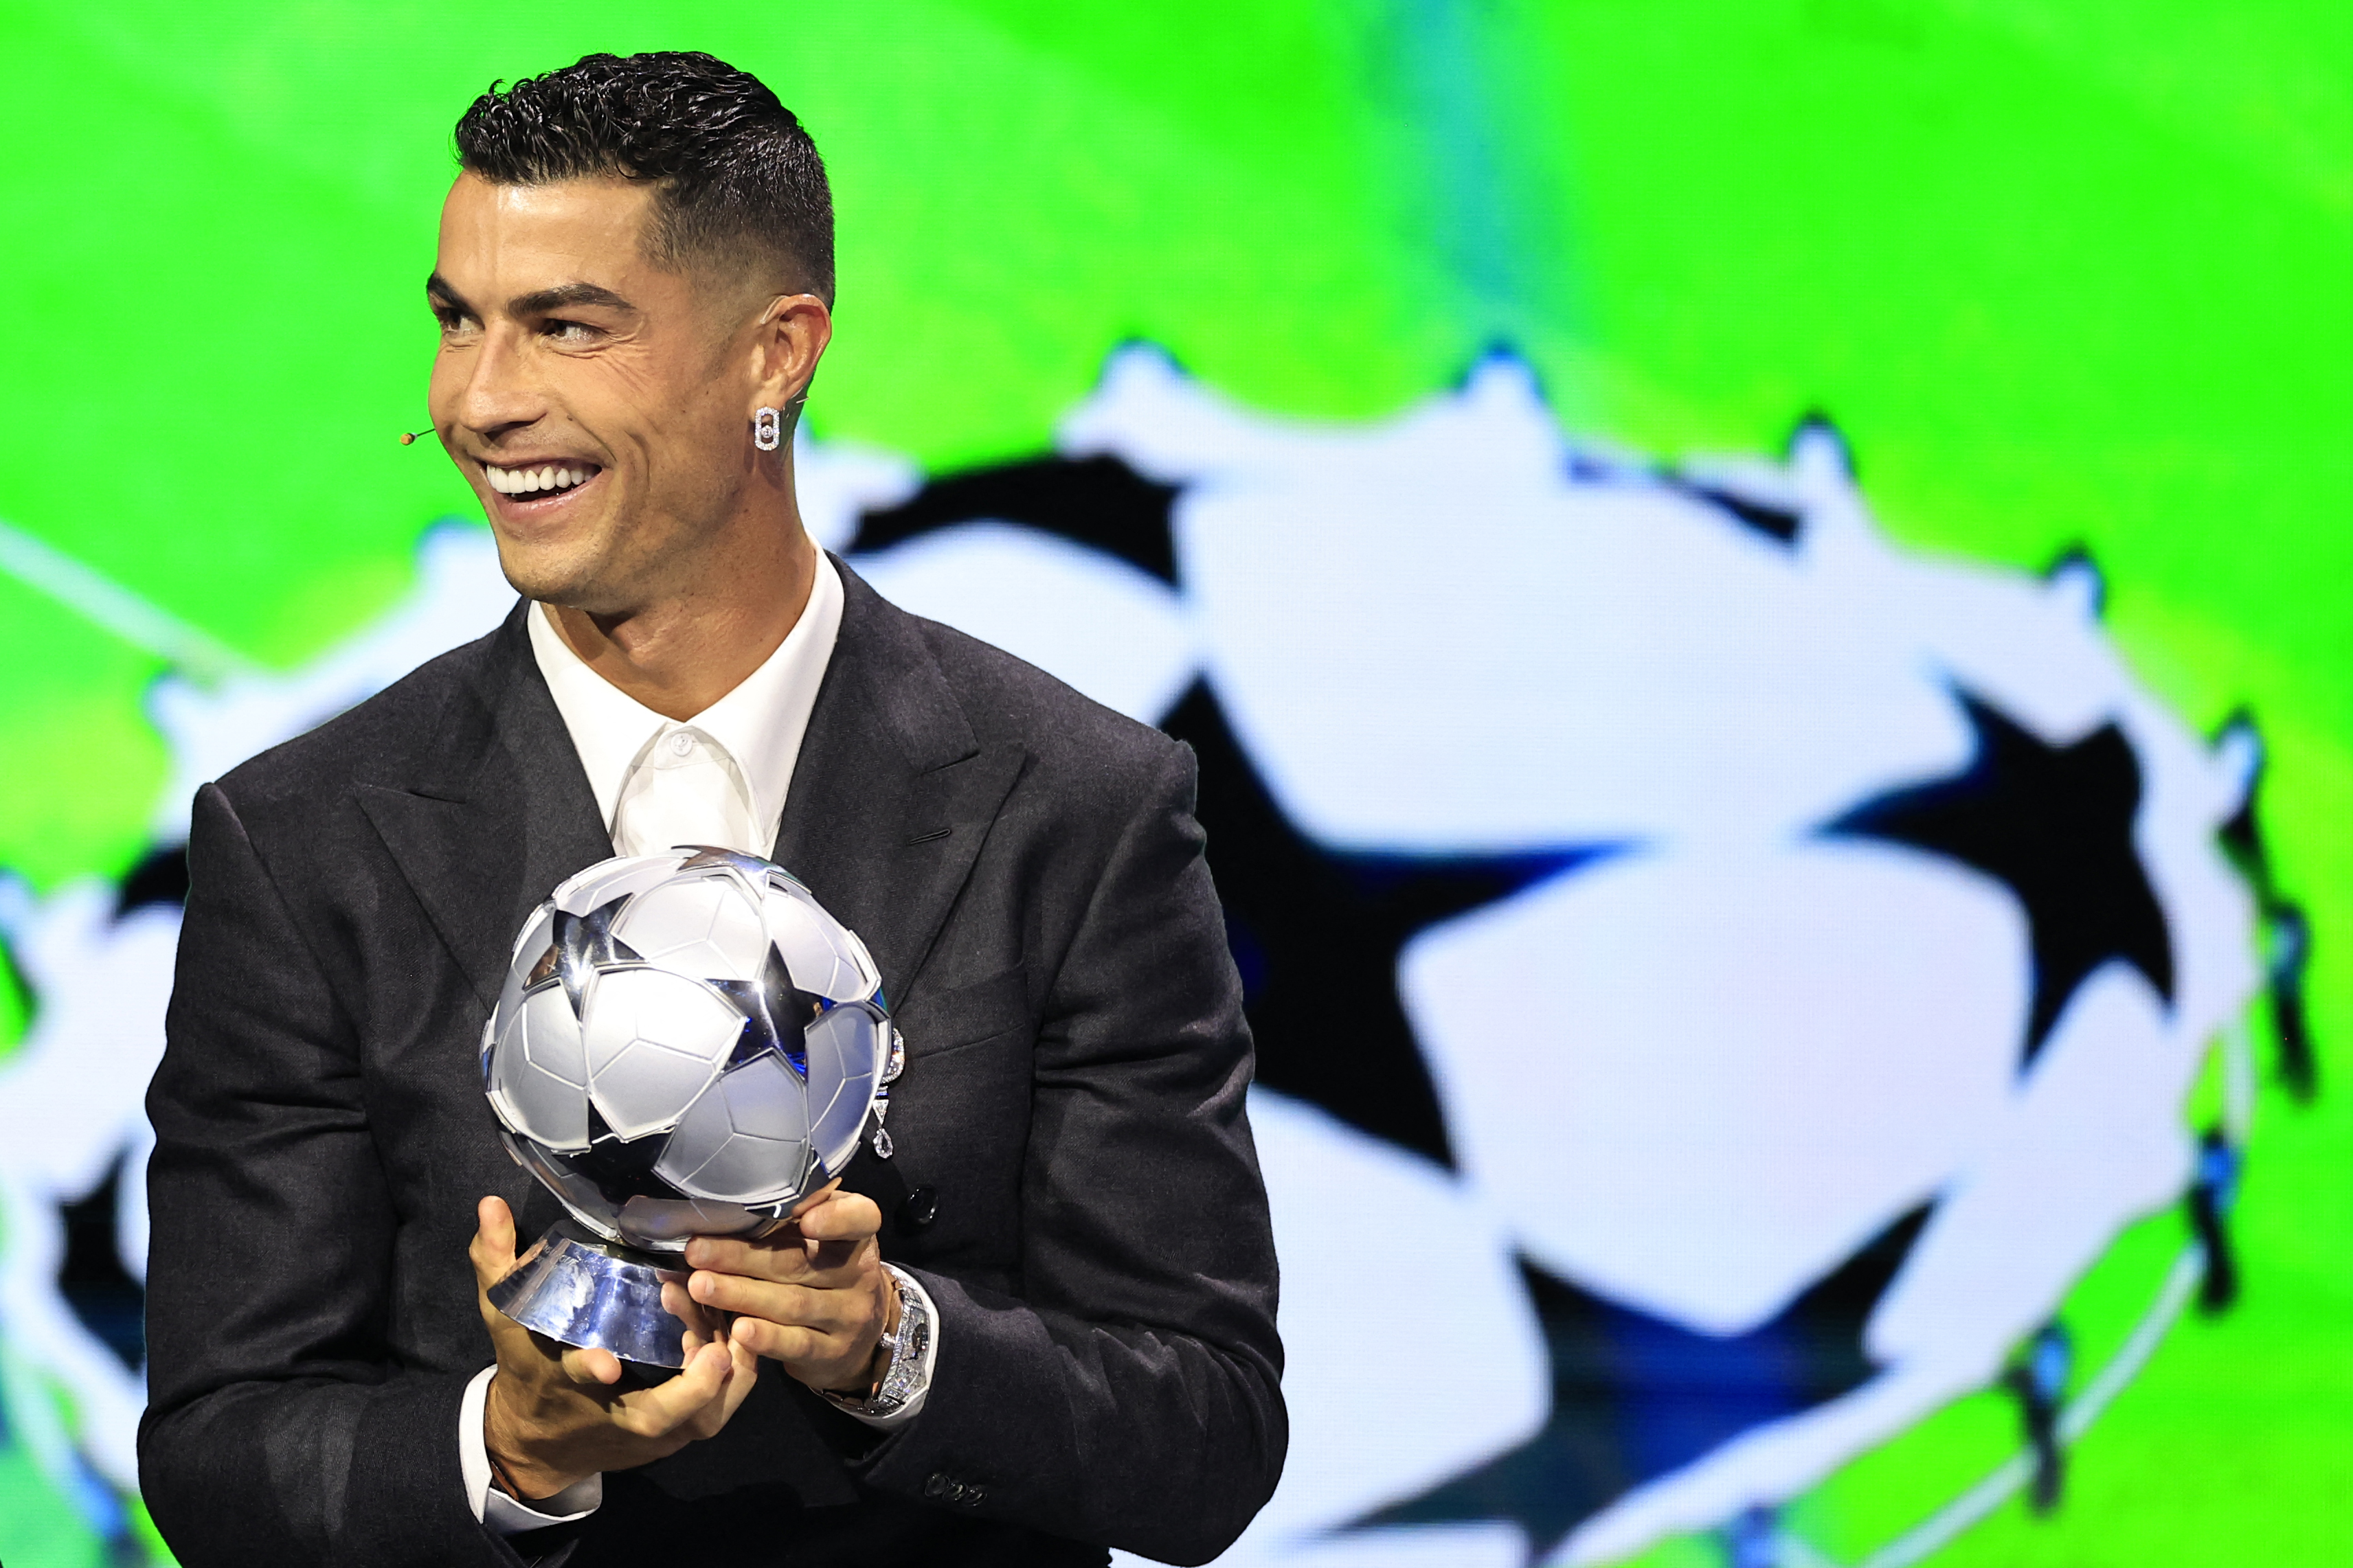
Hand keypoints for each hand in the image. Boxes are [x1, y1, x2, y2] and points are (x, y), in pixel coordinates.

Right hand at [469, 1196, 758, 1498]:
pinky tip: (745, 1337)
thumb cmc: (527, 1365)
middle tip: (716, 1344)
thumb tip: (490, 1204)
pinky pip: (715, 1413)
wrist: (537, 1441)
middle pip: (659, 1414)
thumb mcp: (504, 1314)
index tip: (605, 1362)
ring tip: (740, 1327)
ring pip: (700, 1417)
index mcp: (566, 1380)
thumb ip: (497, 1259)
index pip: (578, 1376)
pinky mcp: (675, 1435)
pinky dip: (735, 1383)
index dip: (590, 1368)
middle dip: (692, 1384)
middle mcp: (611, 1414)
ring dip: (726, 1378)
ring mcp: (649, 1432)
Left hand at [683, 1184, 897, 1395]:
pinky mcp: (832, 1352)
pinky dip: (766, 1338)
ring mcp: (848, 1316)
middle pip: (799, 1262)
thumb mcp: (823, 1237)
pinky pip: (796, 1344)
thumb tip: (733, 1200)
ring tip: (700, 1286)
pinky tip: (737, 1330)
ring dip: (740, 1295)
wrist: (858, 1331)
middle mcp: (858, 1274)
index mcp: (856, 1235)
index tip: (804, 1220)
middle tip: (697, 1250)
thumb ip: (794, 1218)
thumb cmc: (825, 1270)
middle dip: (743, 1256)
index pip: (860, 1219)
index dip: (835, 1219)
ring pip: (792, 1303)